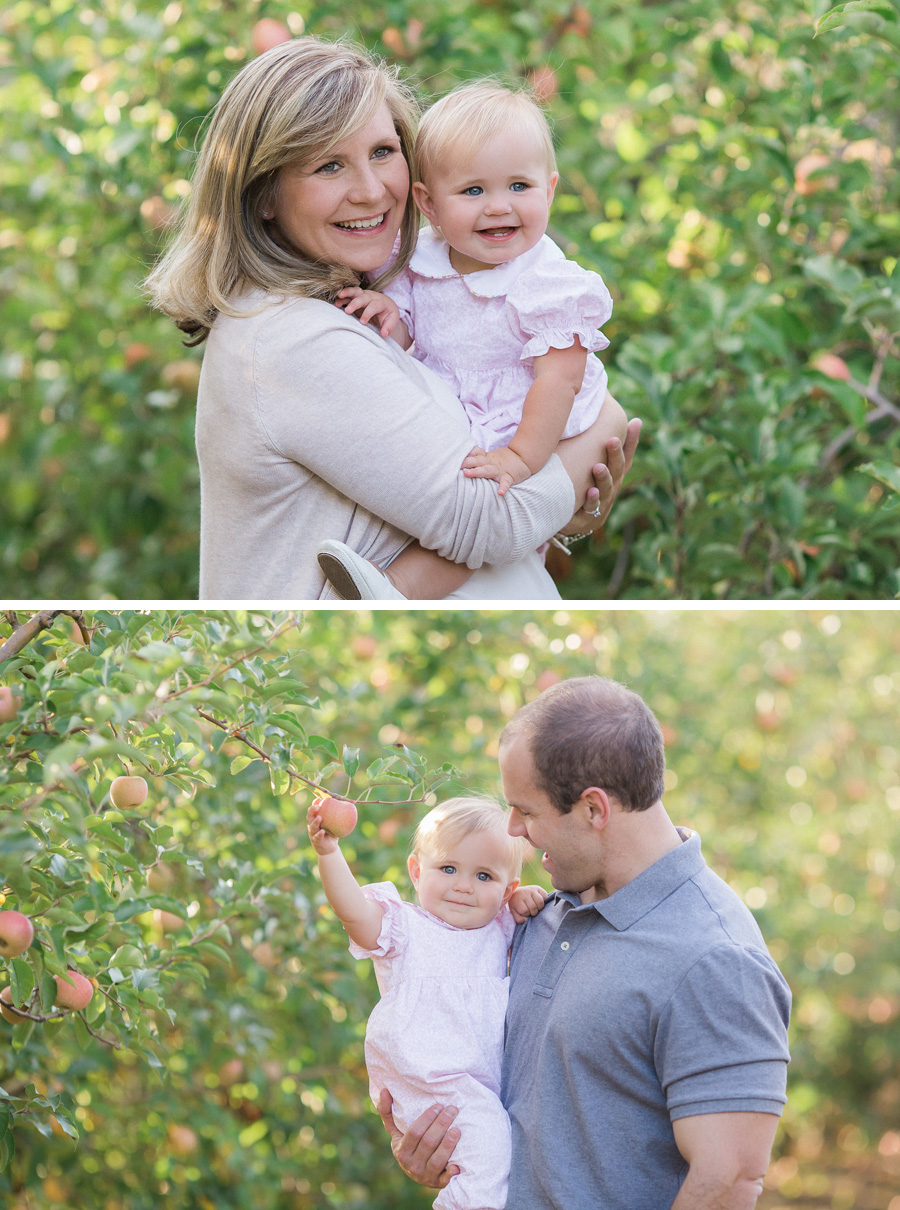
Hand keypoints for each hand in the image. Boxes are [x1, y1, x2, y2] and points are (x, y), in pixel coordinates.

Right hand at [306, 803, 338, 855]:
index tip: (319, 800)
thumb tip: (349, 803)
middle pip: (309, 817)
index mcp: (315, 819)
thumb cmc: (332, 833)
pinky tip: (322, 831)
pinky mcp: (316, 841)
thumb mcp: (334, 823)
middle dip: (312, 811)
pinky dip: (319, 834)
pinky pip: (317, 837)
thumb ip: (337, 814)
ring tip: (319, 818)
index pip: (312, 811)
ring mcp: (313, 833)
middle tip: (318, 807)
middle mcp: (312, 825)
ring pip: (312, 827)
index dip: (314, 805)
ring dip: (315, 822)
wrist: (329, 848)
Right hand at [336, 287, 399, 338]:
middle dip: (355, 303)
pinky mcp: (355, 297)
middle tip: (347, 311)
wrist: (385, 306)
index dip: (368, 313)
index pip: (374, 306)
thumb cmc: (388, 314)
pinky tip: (335, 303)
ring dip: (346, 294)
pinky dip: (342, 298)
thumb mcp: (392, 320)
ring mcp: (363, 295)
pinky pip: (348, 295)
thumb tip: (384, 334)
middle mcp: (371, 296)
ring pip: (354, 291)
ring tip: (338, 300)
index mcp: (381, 302)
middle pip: (363, 297)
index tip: (362, 322)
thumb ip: (389, 326)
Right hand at [377, 1089, 460, 1188]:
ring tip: (457, 1130)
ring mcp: (425, 1176)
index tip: (438, 1105)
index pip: (414, 1132)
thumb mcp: (396, 1132)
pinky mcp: (438, 1184)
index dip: (427, 1118)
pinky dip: (450, 1174)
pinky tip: (457, 1165)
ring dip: (448, 1145)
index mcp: (401, 1151)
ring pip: (437, 1160)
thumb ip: (388, 1112)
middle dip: (441, 1125)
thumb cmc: (409, 1146)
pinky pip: (445, 1180)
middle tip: (452, 1110)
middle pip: (428, 1143)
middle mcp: (412, 1166)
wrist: (418, 1172)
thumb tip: (384, 1090)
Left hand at [462, 444, 533, 495]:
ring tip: (467, 474)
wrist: (523, 458)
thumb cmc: (503, 460)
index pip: (475, 453)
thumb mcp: (490, 456)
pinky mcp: (509, 477)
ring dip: (477, 471)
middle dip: (466, 461)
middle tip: (456, 464)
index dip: (467, 454)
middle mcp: (491, 463)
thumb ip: (478, 457)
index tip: (455, 455)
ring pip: (487, 469)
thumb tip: (463, 458)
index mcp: (486, 458)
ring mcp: (499, 470)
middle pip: (477, 460)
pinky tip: (500, 493)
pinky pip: (505, 482)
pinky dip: (503, 487)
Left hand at [508, 885, 547, 923]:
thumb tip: (526, 920)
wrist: (516, 892)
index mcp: (517, 899)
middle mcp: (525, 893)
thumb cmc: (516, 905)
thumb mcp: (514, 912)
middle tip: (531, 911)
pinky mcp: (538, 887)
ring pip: (540, 901)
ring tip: (536, 908)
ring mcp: (532, 889)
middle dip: (533, 912)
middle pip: (533, 907)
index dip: (526, 914)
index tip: (524, 912)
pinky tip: (539, 902)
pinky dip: (544, 900)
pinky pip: (545, 895)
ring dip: (539, 907)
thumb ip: (519, 919)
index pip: (525, 911)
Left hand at [561, 416, 640, 536]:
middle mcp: (610, 487)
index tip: (635, 422)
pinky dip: (592, 500)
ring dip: (603, 477)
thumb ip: (590, 443)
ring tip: (598, 467)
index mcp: (613, 474)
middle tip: (612, 440)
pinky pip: (591, 508)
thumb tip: (593, 410)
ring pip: (606, 489)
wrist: (568, 521)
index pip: (626, 455)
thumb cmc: (579, 487)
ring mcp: (601, 502)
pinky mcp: (588, 517)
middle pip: (617, 470)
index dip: (631, 441)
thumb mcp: (585, 465)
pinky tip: (591, 491)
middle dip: (615, 455)